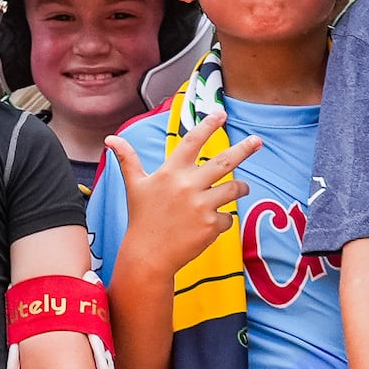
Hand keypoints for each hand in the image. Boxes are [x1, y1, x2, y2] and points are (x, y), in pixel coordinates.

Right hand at [116, 123, 261, 277]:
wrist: (148, 256)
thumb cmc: (142, 218)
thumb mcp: (134, 186)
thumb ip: (127, 159)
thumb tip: (111, 139)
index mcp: (171, 172)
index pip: (192, 141)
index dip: (208, 124)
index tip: (221, 112)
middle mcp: (187, 185)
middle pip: (224, 162)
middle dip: (244, 149)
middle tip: (257, 141)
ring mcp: (201, 205)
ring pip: (234, 189)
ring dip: (241, 187)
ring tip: (243, 187)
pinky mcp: (210, 225)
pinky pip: (228, 217)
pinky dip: (223, 219)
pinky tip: (211, 224)